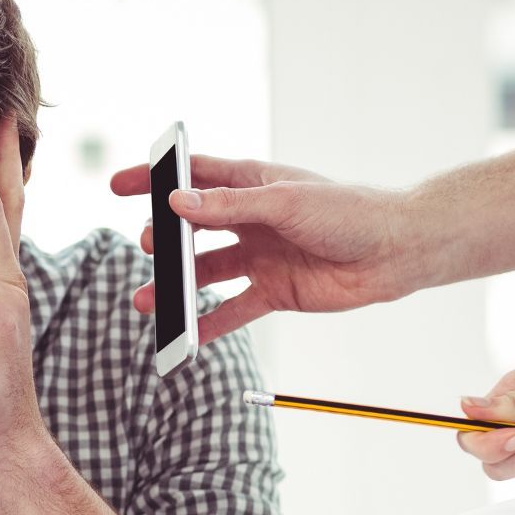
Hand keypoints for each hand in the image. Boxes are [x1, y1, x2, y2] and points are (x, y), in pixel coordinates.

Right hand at [108, 155, 436, 343]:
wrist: (396, 252)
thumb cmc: (349, 212)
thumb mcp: (285, 203)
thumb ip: (229, 206)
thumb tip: (177, 204)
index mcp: (252, 185)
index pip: (193, 178)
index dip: (155, 180)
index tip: (119, 186)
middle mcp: (251, 220)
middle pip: (192, 229)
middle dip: (163, 240)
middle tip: (147, 247)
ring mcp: (260, 257)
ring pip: (205, 273)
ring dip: (176, 287)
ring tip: (147, 301)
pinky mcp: (273, 292)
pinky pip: (232, 310)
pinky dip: (207, 325)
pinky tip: (184, 336)